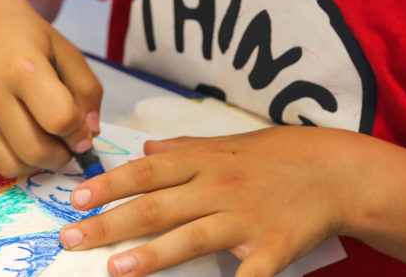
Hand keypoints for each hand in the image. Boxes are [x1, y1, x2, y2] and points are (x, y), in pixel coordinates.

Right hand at [0, 0, 102, 196]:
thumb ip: (87, 90)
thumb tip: (88, 134)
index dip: (79, 132)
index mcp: (23, 69)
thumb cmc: (30, 34)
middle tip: (67, 144)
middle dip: (61, 155)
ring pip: (6, 162)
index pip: (59, 119)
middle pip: (34, 148)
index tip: (83, 129)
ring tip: (43, 146)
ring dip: (32, 165)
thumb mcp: (67, 51)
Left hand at [58, 126, 369, 276]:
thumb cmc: (274, 155)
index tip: (77, 198)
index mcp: (202, 161)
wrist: (333, 170)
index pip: (145, 172)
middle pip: (156, 205)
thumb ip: (182, 147)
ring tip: (114, 268)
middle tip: (72, 236)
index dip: (109, 185)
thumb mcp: (224, 142)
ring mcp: (244, 217)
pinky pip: (249, 273)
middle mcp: (217, 186)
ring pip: (190, 236)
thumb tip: (144, 150)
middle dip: (110, 222)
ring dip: (151, 254)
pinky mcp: (273, 246)